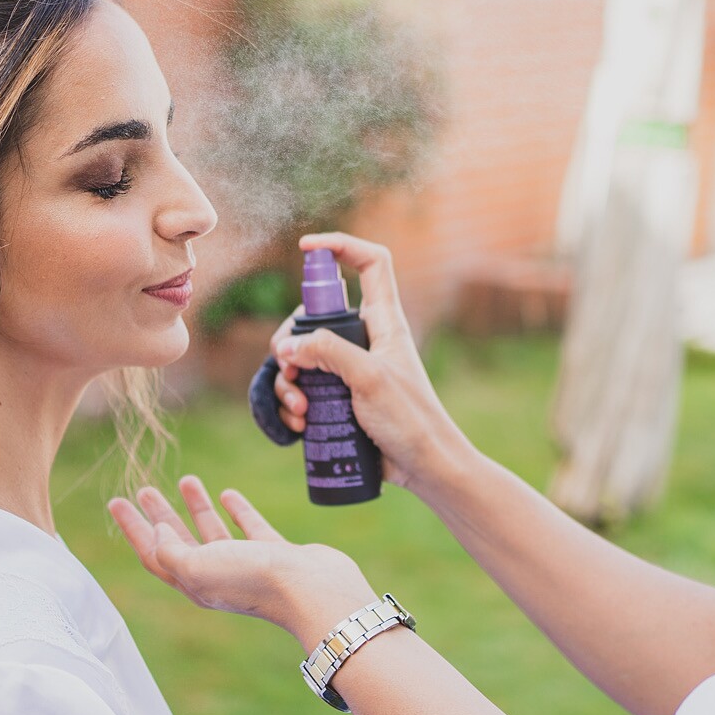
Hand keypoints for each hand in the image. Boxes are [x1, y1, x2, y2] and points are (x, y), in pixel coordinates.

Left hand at [108, 477, 375, 649]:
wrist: (312, 590)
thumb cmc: (252, 580)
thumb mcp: (197, 567)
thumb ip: (170, 550)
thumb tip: (158, 532)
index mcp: (194, 583)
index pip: (154, 554)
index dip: (133, 529)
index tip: (116, 501)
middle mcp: (217, 576)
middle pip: (179, 542)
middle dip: (160, 515)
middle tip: (143, 488)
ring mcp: (247, 565)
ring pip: (213, 532)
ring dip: (197, 507)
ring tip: (187, 479)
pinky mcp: (274, 553)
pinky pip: (249, 528)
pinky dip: (237, 510)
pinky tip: (229, 494)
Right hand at [268, 232, 469, 498]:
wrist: (426, 468)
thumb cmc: (411, 420)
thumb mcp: (369, 378)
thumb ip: (329, 351)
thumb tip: (288, 345)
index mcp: (384, 321)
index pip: (370, 263)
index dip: (340, 245)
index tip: (306, 248)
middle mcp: (367, 339)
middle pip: (316, 316)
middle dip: (291, 339)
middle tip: (289, 366)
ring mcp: (353, 369)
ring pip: (304, 355)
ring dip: (289, 380)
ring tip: (299, 410)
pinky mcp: (342, 398)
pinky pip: (306, 388)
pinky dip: (294, 403)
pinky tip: (298, 424)